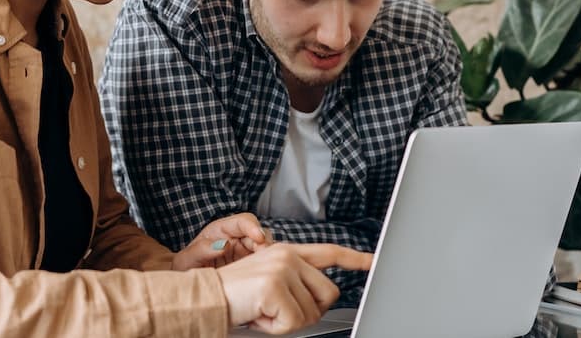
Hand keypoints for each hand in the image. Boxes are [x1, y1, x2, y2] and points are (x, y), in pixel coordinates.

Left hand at [171, 213, 270, 269]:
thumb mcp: (186, 259)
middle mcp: (236, 238)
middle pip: (260, 233)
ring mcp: (245, 252)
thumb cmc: (185, 268)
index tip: (259, 238)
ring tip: (265, 270)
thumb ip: (202, 250)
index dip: (253, 227)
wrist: (188, 285)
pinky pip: (264, 263)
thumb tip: (224, 244)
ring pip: (265, 248)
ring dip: (268, 257)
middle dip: (265, 244)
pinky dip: (268, 268)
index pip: (243, 221)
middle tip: (265, 259)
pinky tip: (263, 277)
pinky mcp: (250, 266)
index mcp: (221, 229)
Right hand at [218, 243, 373, 333]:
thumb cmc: (235, 296)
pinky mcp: (275, 286)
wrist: (206, 298)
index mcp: (287, 252)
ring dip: (286, 321)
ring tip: (263, 310)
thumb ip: (296, 284)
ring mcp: (282, 269)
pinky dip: (274, 328)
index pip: (330, 253)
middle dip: (308, 311)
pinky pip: (292, 322)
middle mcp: (288, 256)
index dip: (355, 259)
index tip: (374, 261)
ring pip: (311, 313)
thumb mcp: (270, 284)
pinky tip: (258, 315)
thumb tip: (320, 300)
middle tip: (278, 310)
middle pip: (328, 294)